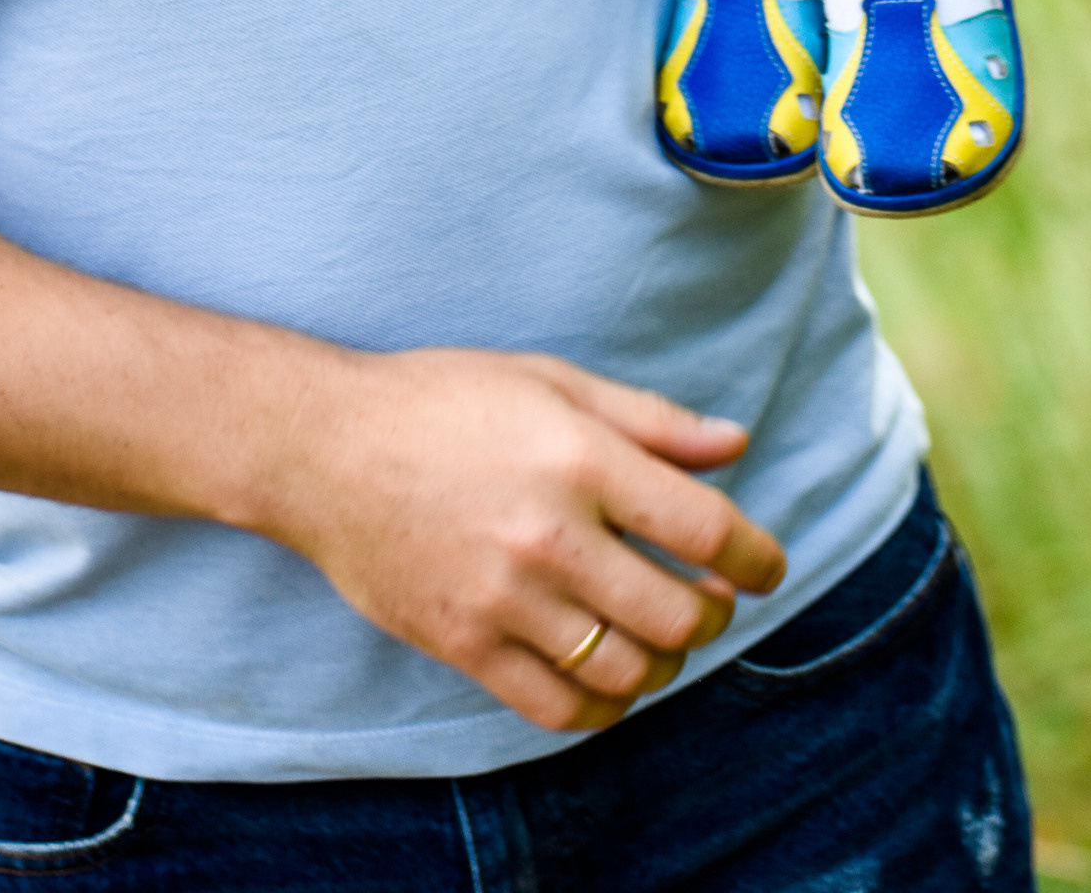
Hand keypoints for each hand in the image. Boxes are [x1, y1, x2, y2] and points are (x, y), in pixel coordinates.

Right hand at [258, 345, 784, 735]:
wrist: (323, 448)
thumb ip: (649, 420)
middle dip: (712, 613)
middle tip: (708, 598)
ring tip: (656, 634)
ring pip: (627, 671)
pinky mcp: (464, 644)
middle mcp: (549, 533)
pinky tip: (608, 677)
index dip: (756, 556)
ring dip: (663, 663)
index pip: (703, 529)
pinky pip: (561, 709)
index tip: (767, 567)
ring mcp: (504, 598)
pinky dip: (604, 706)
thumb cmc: (442, 401)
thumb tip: (736, 446)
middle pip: (678, 614)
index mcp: (578, 456)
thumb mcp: (550, 381)